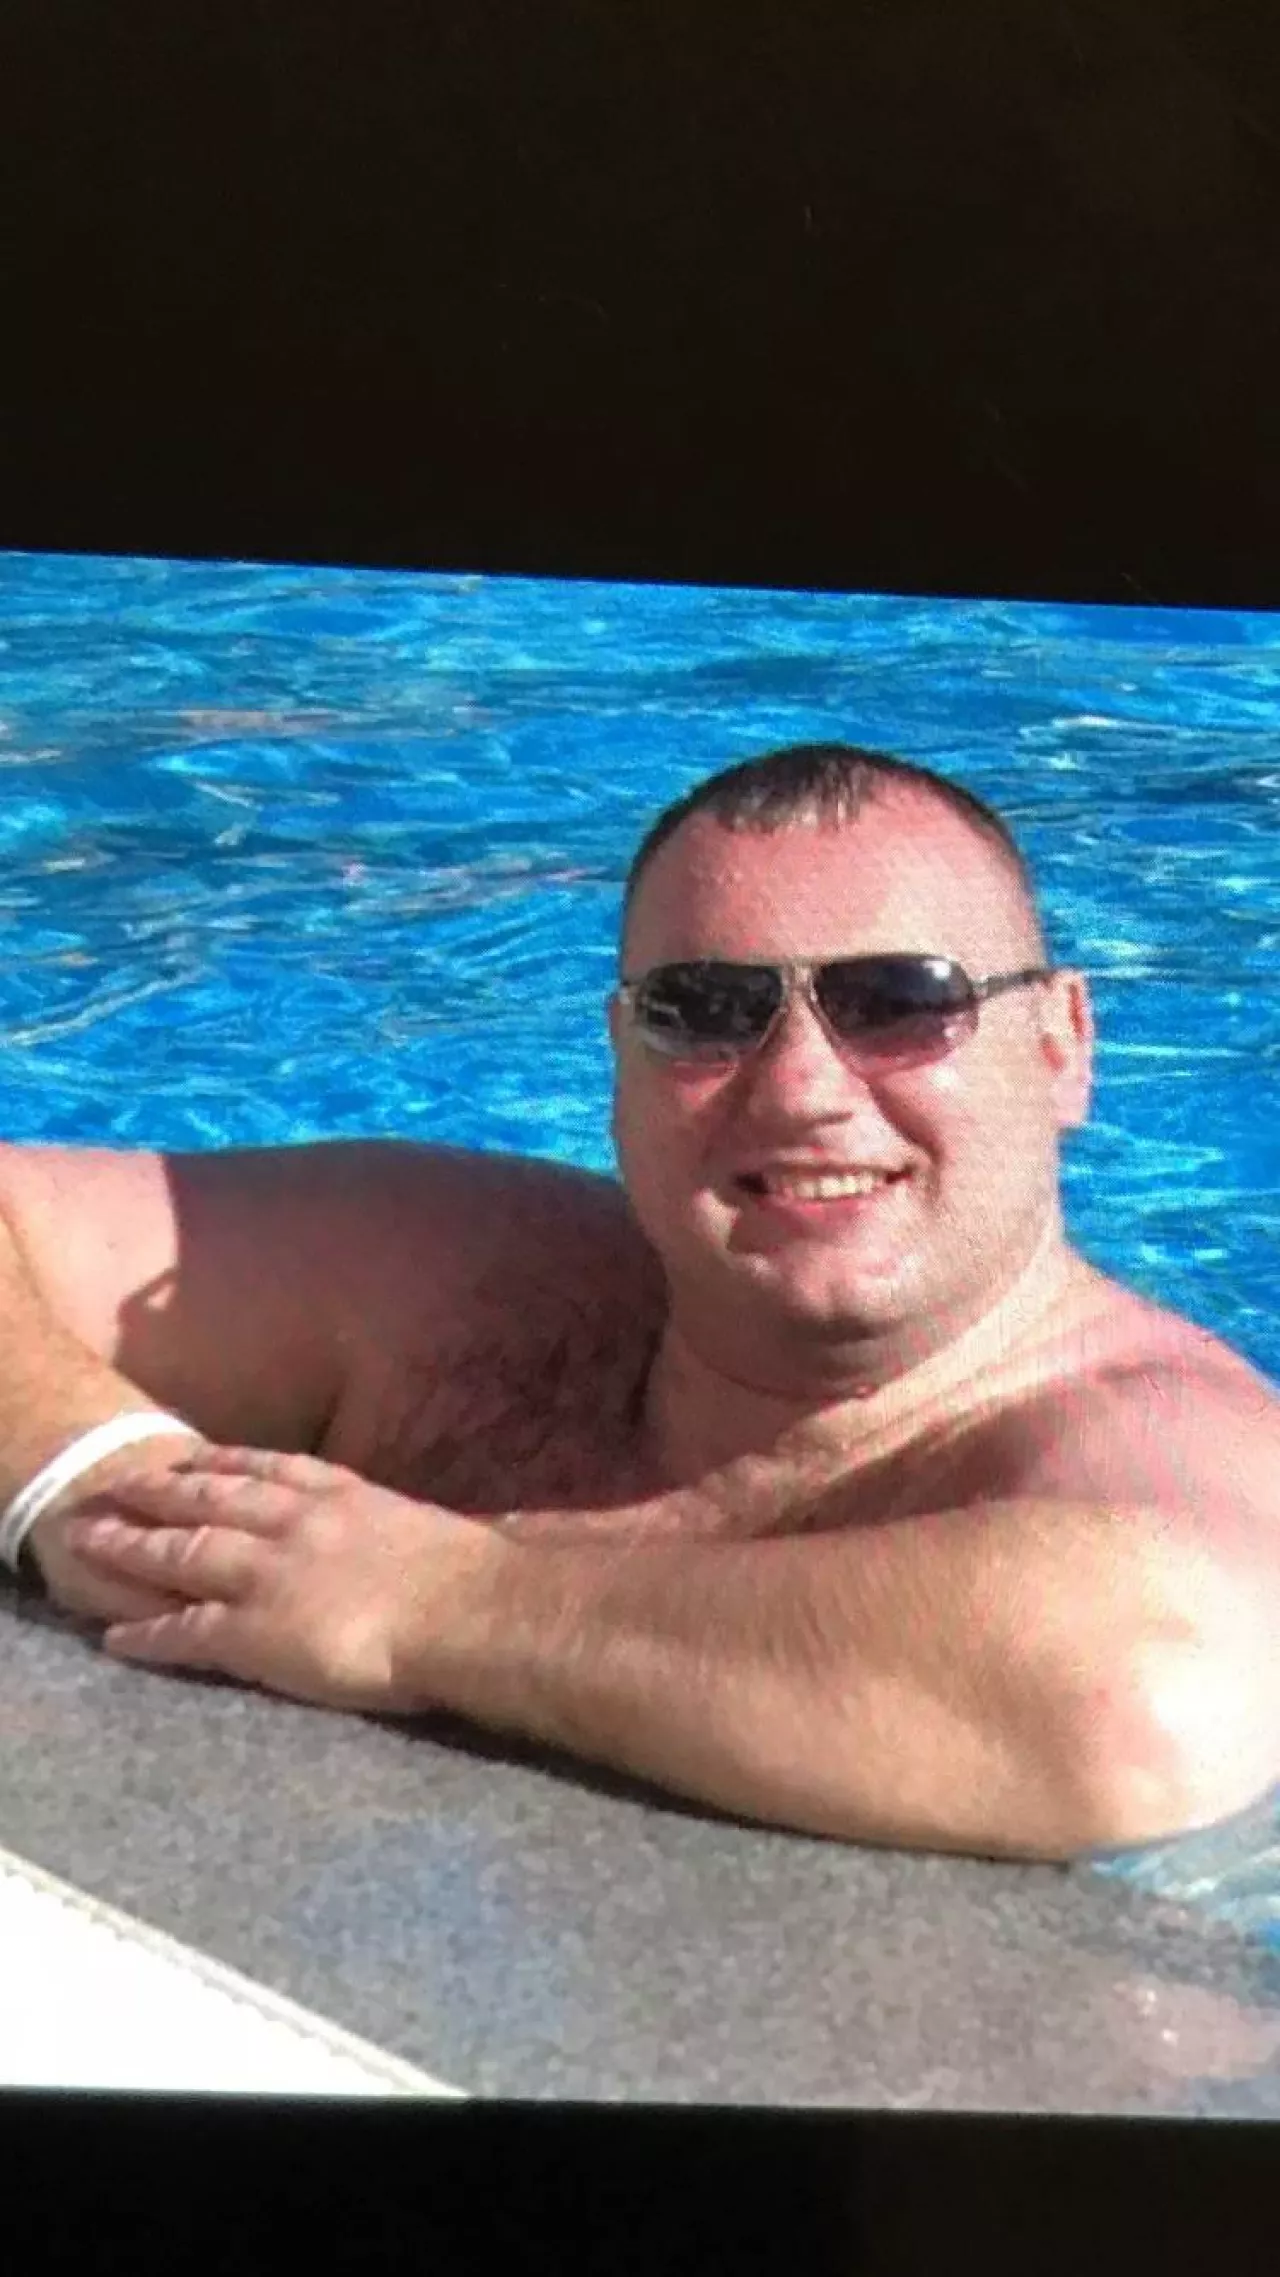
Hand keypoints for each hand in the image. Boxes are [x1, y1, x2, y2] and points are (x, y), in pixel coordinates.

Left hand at [57, 1444, 499, 1713]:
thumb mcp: (443, 1530)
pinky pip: (187, 1630)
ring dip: (133, 1547)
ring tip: (90, 1542)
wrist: (468, 1608)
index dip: (226, 1461)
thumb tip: (454, 1537)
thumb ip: (418, 1532)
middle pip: (214, 1498)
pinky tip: (117, 1638)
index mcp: (347, 1496)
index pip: (274, 1468)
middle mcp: (299, 1522)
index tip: (196, 1455)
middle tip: (122, 1481)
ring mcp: (271, 1572)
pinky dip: (148, 1633)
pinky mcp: (256, 1629)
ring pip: (184, 1551)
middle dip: (162, 1489)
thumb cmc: (476, 1577)